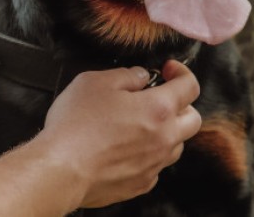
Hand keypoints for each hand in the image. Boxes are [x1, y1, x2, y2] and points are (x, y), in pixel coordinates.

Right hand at [40, 60, 200, 208]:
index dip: (181, 72)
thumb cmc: (76, 126)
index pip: (190, 86)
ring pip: (176, 144)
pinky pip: (155, 165)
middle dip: (180, 104)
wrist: (61, 170)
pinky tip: (125, 146)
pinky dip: (148, 153)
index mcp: (157, 109)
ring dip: (165, 130)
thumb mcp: (95, 81)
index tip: (168, 70)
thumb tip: (140, 77)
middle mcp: (164, 138)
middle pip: (192, 119)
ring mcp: (154, 164)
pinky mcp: (140, 184)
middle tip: (157, 96)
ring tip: (137, 123)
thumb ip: (126, 75)